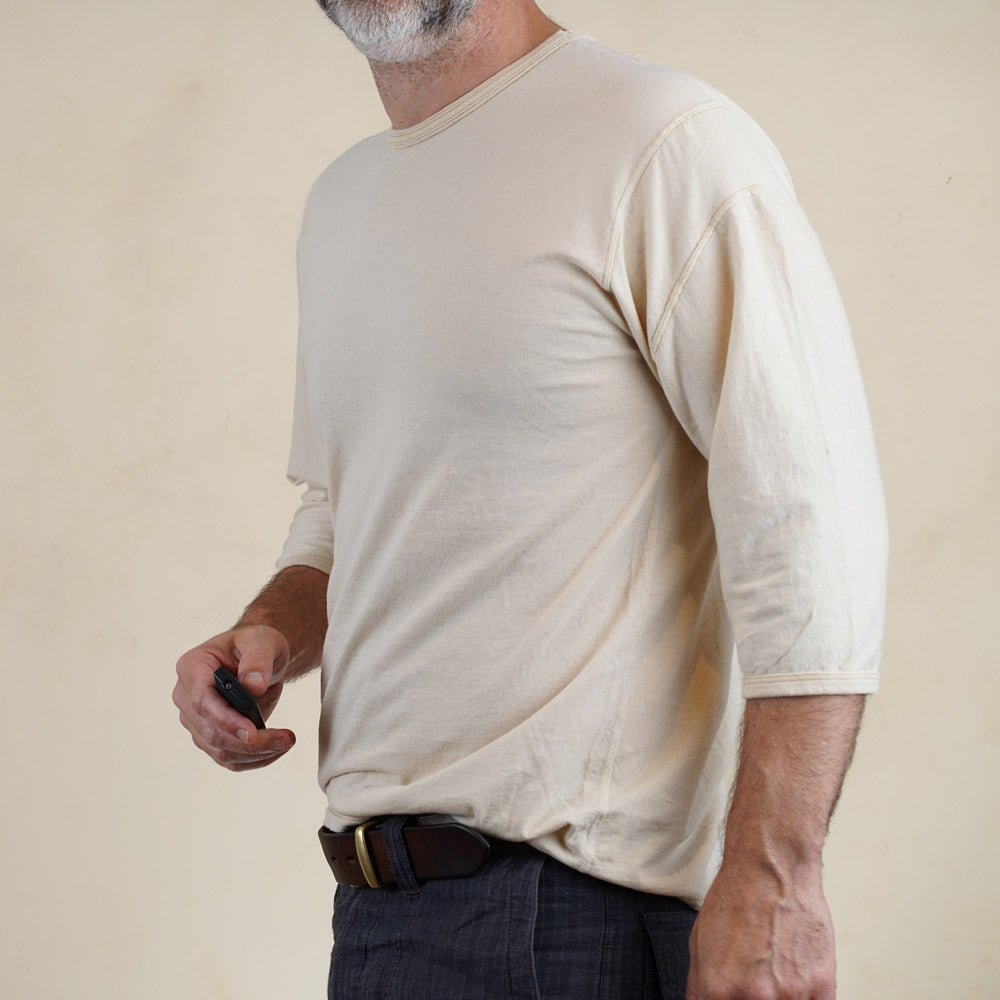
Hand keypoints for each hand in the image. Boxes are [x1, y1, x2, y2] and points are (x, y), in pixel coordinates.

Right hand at [173, 625, 296, 769]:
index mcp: (192, 667)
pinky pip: (228, 757)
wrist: (258, 658)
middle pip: (211, 732)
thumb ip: (257, 660)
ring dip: (255, 753)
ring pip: (219, 750)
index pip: (202, 702)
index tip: (253, 732)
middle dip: (250, 742)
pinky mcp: (209, 736)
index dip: (225, 720)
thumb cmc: (255, 644)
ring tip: (286, 741)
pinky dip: (253, 759)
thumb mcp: (261, 641)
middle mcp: (186, 697)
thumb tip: (253, 685)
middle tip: (286, 739)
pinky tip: (276, 749)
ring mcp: (195, 720)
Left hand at [685, 859, 836, 998]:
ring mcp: (790, 994)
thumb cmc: (736, 898)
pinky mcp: (821, 987)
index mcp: (717, 988)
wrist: (770, 868)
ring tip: (776, 971)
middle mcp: (754, 997)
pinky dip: (806, 996)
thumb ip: (702, 987)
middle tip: (757, 977)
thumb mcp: (700, 943)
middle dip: (753, 996)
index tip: (735, 994)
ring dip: (783, 995)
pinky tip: (798, 981)